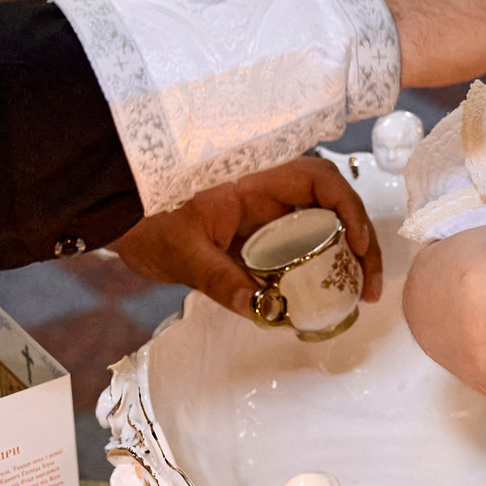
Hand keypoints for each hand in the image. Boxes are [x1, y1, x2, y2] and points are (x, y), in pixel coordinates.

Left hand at [110, 155, 382, 320]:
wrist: (116, 217)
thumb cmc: (142, 219)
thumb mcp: (180, 250)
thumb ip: (218, 277)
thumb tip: (259, 307)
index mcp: (253, 178)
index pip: (319, 179)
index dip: (348, 209)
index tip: (357, 247)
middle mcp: (266, 192)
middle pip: (333, 206)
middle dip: (360, 244)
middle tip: (370, 288)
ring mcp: (264, 214)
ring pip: (322, 227)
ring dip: (344, 259)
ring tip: (357, 296)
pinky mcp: (257, 236)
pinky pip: (299, 248)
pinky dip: (317, 270)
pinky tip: (324, 298)